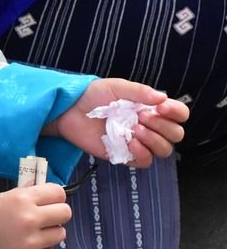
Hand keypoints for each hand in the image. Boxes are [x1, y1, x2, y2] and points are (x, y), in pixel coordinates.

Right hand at [0, 184, 70, 248]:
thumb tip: (41, 186)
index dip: (54, 197)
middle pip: (65, 213)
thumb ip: (23, 193)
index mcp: (21, 200)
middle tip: (43, 219)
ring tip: (31, 236)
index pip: (58, 192)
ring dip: (49, 234)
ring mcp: (31, 242)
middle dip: (56, 215)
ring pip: (60, 234)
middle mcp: (30, 219)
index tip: (47, 202)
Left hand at [43, 78, 188, 166]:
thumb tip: (162, 98)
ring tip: (134, 129)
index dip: (176, 113)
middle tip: (141, 116)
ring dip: (154, 140)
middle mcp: (149, 126)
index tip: (162, 108)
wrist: (69, 110)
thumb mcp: (117, 87)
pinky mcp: (124, 155)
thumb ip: (140, 92)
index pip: (179, 114)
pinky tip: (130, 143)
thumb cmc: (93, 96)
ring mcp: (138, 142)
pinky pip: (145, 161)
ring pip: (164, 150)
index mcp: (151, 108)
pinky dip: (142, 153)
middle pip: (175, 134)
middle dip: (163, 126)